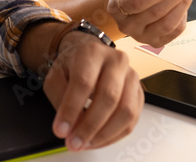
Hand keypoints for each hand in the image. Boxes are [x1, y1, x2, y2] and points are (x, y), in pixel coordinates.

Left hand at [43, 33, 142, 150]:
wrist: (90, 58)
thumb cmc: (72, 67)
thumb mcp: (56, 76)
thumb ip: (59, 98)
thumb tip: (69, 125)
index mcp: (92, 52)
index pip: (83, 82)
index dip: (72, 109)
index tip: (61, 130)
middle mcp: (116, 61)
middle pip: (109, 97)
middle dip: (89, 126)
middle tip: (74, 143)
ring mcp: (132, 76)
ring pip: (126, 111)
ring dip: (104, 134)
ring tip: (85, 143)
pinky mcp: (139, 93)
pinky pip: (132, 120)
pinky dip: (114, 135)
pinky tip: (98, 140)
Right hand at [107, 0, 195, 46]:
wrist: (125, 6)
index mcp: (116, 7)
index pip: (138, 2)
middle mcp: (126, 25)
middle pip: (156, 13)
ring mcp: (141, 36)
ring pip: (167, 24)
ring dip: (183, 4)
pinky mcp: (155, 42)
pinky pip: (174, 32)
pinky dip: (183, 16)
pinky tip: (186, 2)